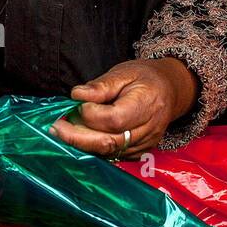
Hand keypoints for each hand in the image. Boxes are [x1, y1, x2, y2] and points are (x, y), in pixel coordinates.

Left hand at [50, 58, 198, 158]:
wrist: (170, 90)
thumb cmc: (145, 77)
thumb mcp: (124, 72)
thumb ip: (101, 86)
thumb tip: (77, 95)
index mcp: (146, 104)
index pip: (114, 119)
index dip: (91, 115)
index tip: (77, 104)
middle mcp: (149, 129)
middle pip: (110, 142)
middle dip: (78, 137)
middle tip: (56, 127)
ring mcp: (145, 144)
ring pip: (110, 152)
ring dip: (83, 144)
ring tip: (64, 131)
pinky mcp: (140, 152)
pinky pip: (114, 155)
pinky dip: (95, 148)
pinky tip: (80, 138)